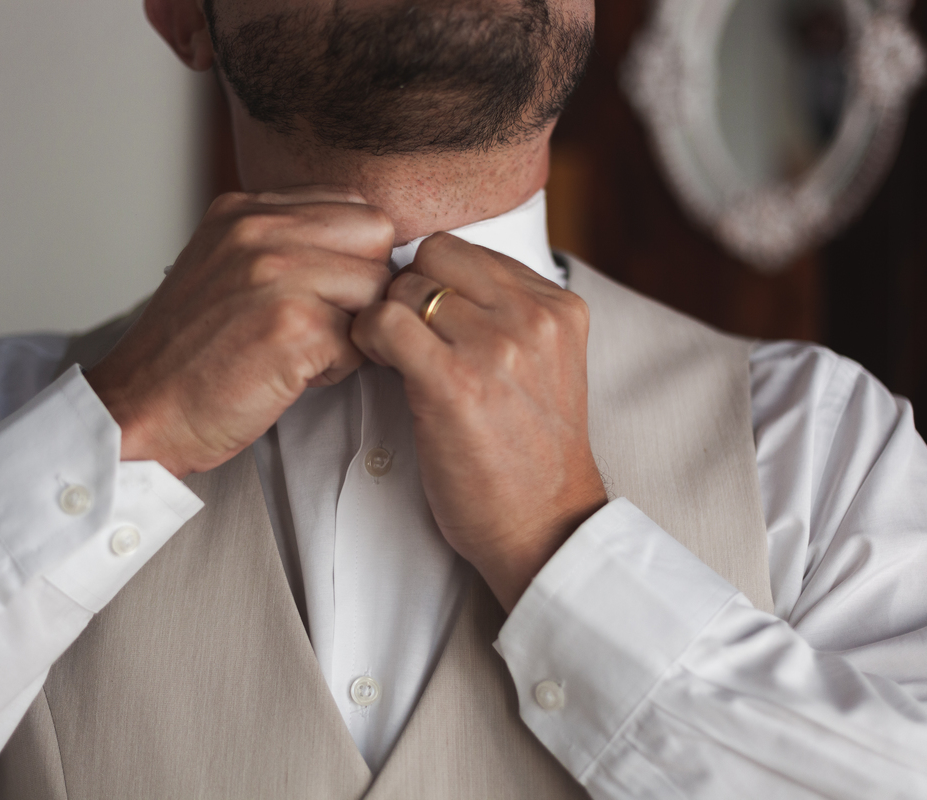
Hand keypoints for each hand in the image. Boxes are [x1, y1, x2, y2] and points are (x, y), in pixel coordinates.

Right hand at [87, 187, 394, 477]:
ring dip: (353, 327)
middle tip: (324, 321)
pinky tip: (290, 374)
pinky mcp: (295, 327)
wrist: (139, 410)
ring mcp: (277, 275)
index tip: (325, 289)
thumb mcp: (224, 267)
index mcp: (244, 210)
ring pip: (376, 288)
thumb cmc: (184, 355)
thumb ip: (283, 242)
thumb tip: (359, 247)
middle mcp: (259, 230)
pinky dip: (338, 368)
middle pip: (375, 233)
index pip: (350, 204)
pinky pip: (362, 340)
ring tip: (302, 350)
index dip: (352, 253)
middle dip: (364, 282)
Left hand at [351, 233, 606, 611]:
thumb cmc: (531, 453)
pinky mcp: (455, 382)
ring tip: (395, 360)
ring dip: (385, 320)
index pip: (467, 250)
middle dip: (407, 292)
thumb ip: (507, 313)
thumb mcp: (544, 364)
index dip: (432, 280)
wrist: (543, 526)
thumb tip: (433, 275)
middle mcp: (533, 317)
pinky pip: (385, 322)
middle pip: (434, 256)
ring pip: (404, 286)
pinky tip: (382, 369)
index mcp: (559, 306)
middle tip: (405, 340)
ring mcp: (496, 347)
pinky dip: (368, 339)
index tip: (427, 320)